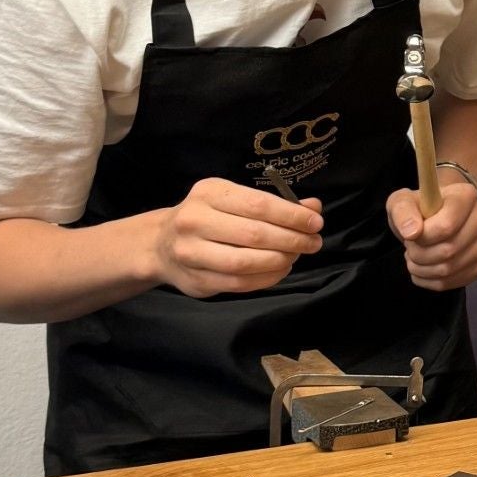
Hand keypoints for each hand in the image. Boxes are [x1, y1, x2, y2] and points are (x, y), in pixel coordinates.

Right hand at [152, 177, 322, 297]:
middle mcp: (195, 220)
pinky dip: (266, 278)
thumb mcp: (235, 199)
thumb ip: (274, 204)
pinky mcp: (195, 280)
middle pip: (254, 234)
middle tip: (313, 242)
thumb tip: (314, 208)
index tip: (316, 222)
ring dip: (280, 261)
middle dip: (291, 239)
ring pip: (245, 262)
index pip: (258, 204)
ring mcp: (191, 252)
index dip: (292, 215)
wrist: (161, 244)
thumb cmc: (208, 217)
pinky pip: (239, 283)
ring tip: (296, 256)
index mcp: (208, 192)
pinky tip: (280, 270)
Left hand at [386, 181, 476, 290]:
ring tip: (415, 256)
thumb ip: (403, 212)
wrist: (433, 219)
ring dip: (422, 269)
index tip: (410, 235)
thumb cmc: (419, 208)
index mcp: (466, 195)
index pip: (446, 227)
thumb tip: (412, 232)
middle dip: (419, 254)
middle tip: (410, 247)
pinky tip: (424, 268)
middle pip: (449, 250)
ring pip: (449, 270)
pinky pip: (453, 282)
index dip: (423, 237)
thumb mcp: (402, 201)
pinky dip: (430, 280)